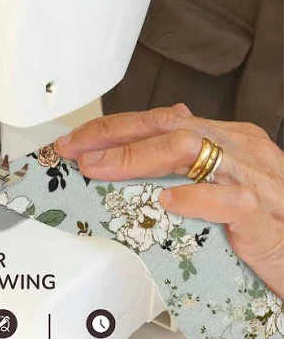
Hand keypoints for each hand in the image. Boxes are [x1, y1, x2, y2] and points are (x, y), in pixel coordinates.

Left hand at [55, 104, 283, 297]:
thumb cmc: (259, 218)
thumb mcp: (221, 180)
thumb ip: (190, 160)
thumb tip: (154, 137)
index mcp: (226, 137)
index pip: (160, 120)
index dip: (114, 128)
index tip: (79, 140)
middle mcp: (237, 148)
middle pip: (168, 126)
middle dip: (113, 135)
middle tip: (76, 149)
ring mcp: (251, 176)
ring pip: (190, 150)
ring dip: (136, 158)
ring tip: (99, 168)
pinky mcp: (262, 214)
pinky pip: (228, 199)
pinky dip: (192, 198)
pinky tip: (165, 201)